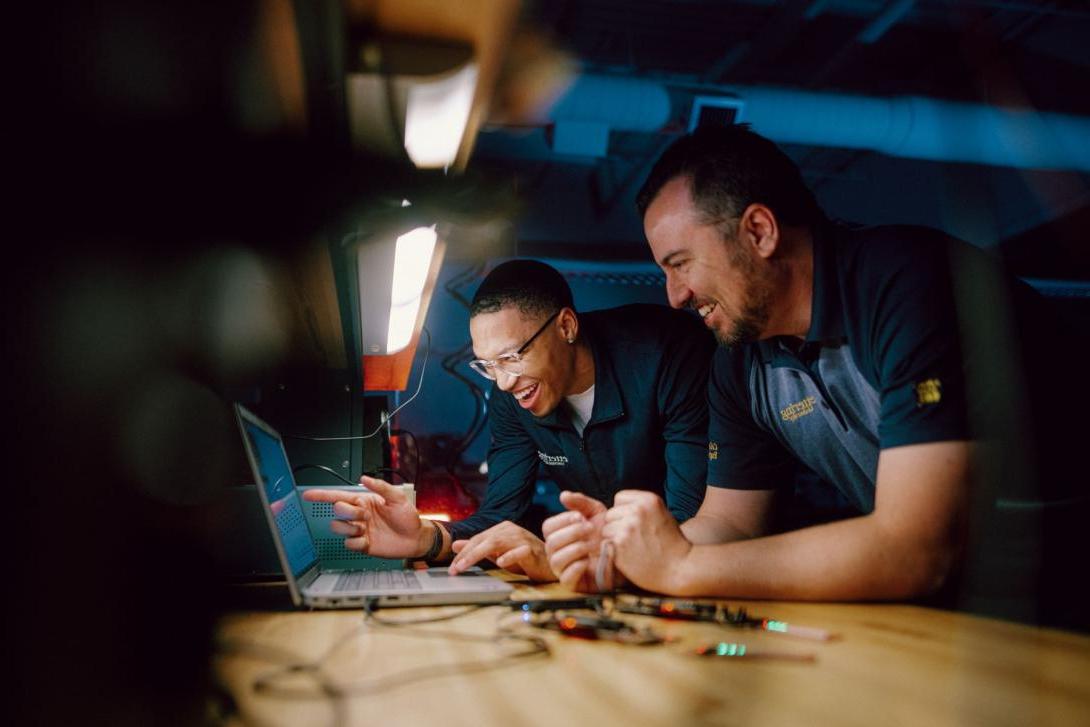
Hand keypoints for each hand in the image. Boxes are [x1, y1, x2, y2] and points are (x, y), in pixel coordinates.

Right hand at [301, 476, 424, 557]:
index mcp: (364, 502)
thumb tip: (364, 479)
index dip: (322, 495)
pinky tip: (367, 540)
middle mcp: (359, 516)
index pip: (339, 496)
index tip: (308, 495)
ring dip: (349, 527)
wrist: (416, 538)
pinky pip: (349, 544)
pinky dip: (356, 542)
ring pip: (339, 527)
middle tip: (365, 515)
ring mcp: (360, 530)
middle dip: (348, 512)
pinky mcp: (363, 545)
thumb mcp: (397, 498)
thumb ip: (381, 487)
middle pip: (338, 510)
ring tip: (364, 528)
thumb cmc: (408, 517)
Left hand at [448, 521, 555, 580]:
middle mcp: (511, 530)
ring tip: (466, 566)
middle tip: (455, 568)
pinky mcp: (533, 549)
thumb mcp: (498, 554)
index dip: (464, 552)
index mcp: (502, 529)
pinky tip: (500, 562)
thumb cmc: (525, 559)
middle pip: (484, 540)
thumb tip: (456, 545)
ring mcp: (523, 538)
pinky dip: (510, 556)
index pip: (478, 538)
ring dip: (479, 555)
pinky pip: (520, 551)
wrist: (550, 564)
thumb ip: (479, 549)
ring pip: (497, 543)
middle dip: (467, 554)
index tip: (452, 567)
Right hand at [542, 491, 619, 592]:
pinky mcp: (575, 585)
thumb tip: (563, 495)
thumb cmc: (608, 534)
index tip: (580, 516)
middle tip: (590, 528)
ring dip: (574, 549)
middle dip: (571, 533)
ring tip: (592, 544)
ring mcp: (565, 569)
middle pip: (551, 543)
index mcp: (560, 535)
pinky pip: (566, 579)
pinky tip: (588, 560)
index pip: (548, 527)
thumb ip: (581, 503)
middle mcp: (558, 552)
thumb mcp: (596, 513)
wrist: (627, 554)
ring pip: (556, 561)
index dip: (562, 520)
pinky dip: (576, 568)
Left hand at [602, 490, 691, 593]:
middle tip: (632, 538)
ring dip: (613, 539)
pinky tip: (627, 556)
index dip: (623, 511)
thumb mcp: (661, 514)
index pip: (619, 498)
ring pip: (605, 530)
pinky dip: (612, 551)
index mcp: (648, 500)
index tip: (632, 522)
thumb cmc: (672, 544)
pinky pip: (605, 544)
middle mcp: (636, 511)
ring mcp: (626, 528)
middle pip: (610, 514)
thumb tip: (618, 509)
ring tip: (631, 548)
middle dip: (617, 525)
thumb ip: (641, 508)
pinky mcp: (619, 546)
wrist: (679, 568)